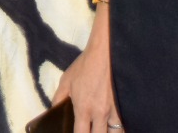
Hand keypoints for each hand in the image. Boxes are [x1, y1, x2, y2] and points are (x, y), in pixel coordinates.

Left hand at [53, 10, 118, 131]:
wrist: (105, 53)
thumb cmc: (84, 66)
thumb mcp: (66, 81)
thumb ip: (58, 99)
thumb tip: (53, 111)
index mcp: (84, 108)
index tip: (76, 132)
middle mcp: (100, 113)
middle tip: (89, 129)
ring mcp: (114, 111)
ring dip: (107, 132)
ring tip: (101, 128)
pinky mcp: (124, 106)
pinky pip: (123, 124)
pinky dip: (118, 127)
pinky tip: (112, 125)